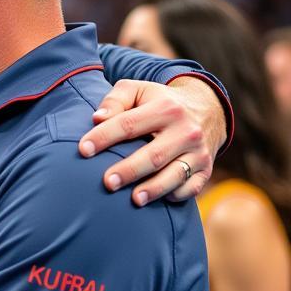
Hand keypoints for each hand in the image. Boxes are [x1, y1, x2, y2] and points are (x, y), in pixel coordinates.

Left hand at [78, 76, 226, 205]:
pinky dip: (175, 195)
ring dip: (154, 189)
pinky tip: (158, 199)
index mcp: (165, 108)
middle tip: (107, 182)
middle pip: (154, 155)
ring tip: (135, 199)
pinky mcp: (206, 169)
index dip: (104, 137)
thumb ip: (115, 100)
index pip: (129, 124)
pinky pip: (191, 187)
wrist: (207, 109)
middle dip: (129, 170)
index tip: (83, 150)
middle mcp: (186, 130)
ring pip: (176, 175)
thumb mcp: (138, 91)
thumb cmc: (159, 102)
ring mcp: (198, 152)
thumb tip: (97, 118)